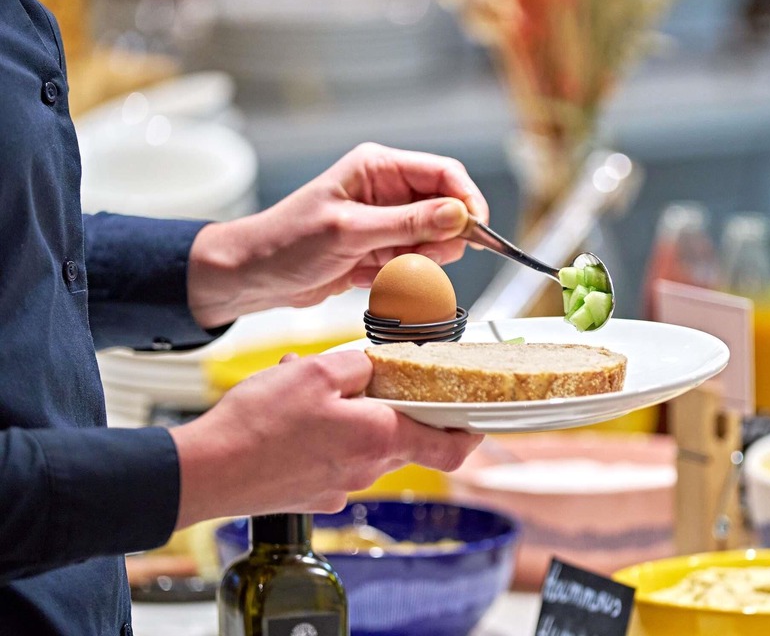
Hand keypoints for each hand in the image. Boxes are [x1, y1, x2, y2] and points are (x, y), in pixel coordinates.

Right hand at [169, 350, 482, 526]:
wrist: (205, 472)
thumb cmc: (257, 425)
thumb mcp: (317, 371)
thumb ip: (360, 364)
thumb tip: (380, 363)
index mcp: (380, 438)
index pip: (450, 447)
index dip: (469, 432)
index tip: (475, 416)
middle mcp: (367, 469)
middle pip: (405, 438)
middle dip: (392, 405)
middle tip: (368, 379)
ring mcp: (340, 487)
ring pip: (366, 445)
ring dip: (353, 416)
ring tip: (312, 391)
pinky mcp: (313, 496)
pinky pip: (335, 460)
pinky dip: (326, 436)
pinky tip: (293, 417)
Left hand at [187, 143, 489, 327]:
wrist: (253, 277)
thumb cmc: (287, 243)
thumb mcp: (350, 231)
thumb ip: (408, 223)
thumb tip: (458, 215)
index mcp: (379, 169)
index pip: (445, 174)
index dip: (467, 201)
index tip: (477, 231)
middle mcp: (388, 191)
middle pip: (447, 210)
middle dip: (443, 239)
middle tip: (425, 259)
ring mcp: (386, 222)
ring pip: (434, 241)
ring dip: (421, 262)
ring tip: (387, 272)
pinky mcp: (382, 250)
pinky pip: (414, 263)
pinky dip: (403, 277)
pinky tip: (371, 280)